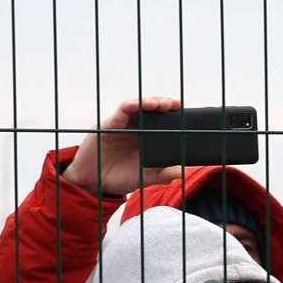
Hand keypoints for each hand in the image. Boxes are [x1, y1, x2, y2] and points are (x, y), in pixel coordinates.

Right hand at [58, 96, 185, 198]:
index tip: (186, 113)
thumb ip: (164, 174)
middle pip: (153, 109)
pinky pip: (120, 113)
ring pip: (138, 106)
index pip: (164, 120)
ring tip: (159, 103)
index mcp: (149, 137)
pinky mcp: (109, 125)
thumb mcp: (147, 177)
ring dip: (148, 102)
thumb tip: (184, 172)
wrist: (95, 181)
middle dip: (164, 104)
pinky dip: (129, 107)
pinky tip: (136, 105)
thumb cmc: (123, 176)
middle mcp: (138, 127)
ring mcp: (123, 125)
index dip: (175, 114)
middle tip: (175, 104)